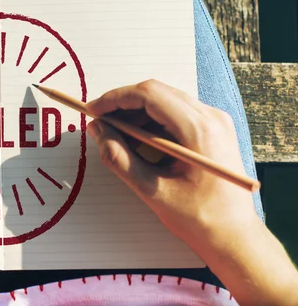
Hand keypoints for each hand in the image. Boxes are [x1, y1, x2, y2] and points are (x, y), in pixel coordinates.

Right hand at [85, 79, 259, 253]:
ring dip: (137, 112)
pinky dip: (152, 120)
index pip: (149, 95)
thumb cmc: (199, 219)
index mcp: (199, 130)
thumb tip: (97, 130)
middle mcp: (210, 117)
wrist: (236, 237)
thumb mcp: (151, 189)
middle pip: (157, 92)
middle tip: (100, 121)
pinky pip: (176, 111)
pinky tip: (138, 139)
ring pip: (165, 99)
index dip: (116, 98)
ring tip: (116, 133)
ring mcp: (214, 120)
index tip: (93, 110)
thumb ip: (119, 157)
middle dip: (123, 103)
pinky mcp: (213, 127)